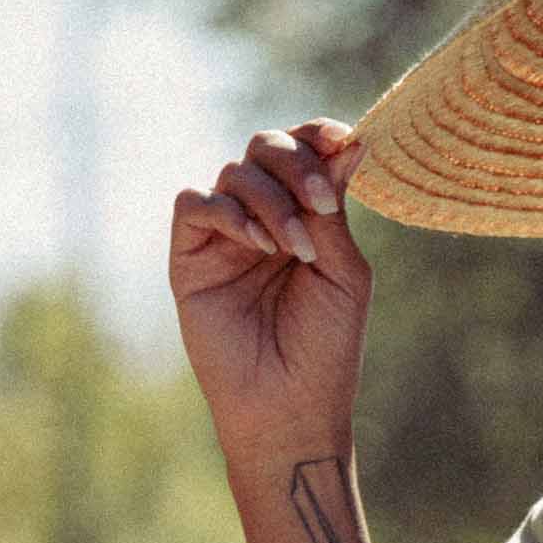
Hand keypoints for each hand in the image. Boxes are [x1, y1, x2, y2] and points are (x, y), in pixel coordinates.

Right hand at [169, 119, 371, 457]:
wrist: (289, 406)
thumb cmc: (324, 347)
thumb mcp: (342, 272)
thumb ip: (334, 208)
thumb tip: (351, 143)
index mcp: (306, 216)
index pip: (305, 152)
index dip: (319, 136)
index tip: (342, 140)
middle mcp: (264, 217)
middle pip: (266, 147)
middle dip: (295, 162)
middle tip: (321, 201)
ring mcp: (225, 235)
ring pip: (236, 173)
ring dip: (271, 201)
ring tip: (295, 249)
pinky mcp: (191, 256)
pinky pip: (196, 204)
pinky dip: (229, 213)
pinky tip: (259, 246)